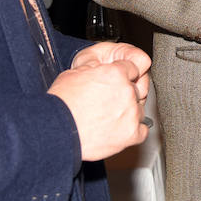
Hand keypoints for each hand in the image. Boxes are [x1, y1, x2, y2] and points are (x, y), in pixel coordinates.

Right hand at [49, 43, 150, 160]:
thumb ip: (96, 68)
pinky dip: (133, 130)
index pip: (132, 68)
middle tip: (109, 102)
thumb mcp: (75, 73)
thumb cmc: (62, 104)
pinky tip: (119, 129)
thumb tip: (101, 67)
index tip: (117, 82)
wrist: (58, 130)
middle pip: (135, 90)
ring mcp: (131, 113)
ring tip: (109, 118)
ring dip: (128, 112)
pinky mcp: (131, 134)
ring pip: (139, 110)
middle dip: (124, 94)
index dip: (123, 75)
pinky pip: (142, 130)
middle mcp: (127, 91)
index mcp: (116, 73)